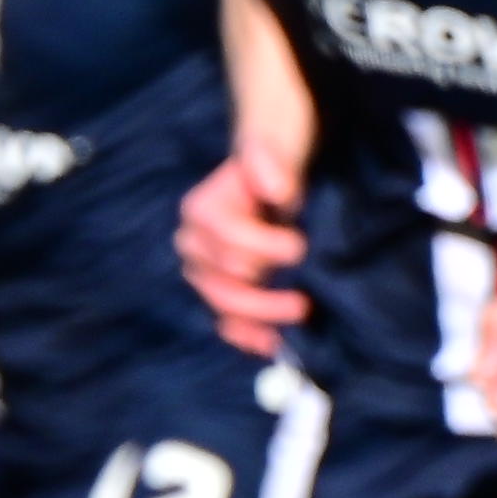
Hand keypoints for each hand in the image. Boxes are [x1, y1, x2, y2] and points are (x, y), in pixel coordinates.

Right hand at [177, 136, 302, 355]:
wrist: (269, 185)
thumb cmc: (271, 170)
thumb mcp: (273, 154)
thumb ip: (270, 164)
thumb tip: (279, 192)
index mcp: (199, 210)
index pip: (227, 238)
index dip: (264, 247)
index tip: (300, 247)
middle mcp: (193, 245)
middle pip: (223, 281)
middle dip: (263, 295)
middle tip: (303, 300)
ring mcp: (203, 274)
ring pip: (224, 307)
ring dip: (261, 318)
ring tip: (297, 317)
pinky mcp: (219, 295)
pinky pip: (226, 323)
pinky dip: (248, 336)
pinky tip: (273, 344)